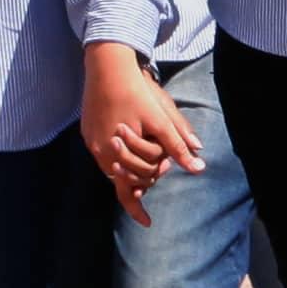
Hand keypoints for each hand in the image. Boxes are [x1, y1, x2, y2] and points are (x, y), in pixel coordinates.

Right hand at [78, 43, 206, 228]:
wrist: (108, 64)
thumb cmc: (137, 91)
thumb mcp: (161, 118)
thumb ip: (178, 144)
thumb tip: (198, 166)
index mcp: (117, 153)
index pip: (127, 191)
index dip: (137, 207)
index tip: (147, 222)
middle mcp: (100, 150)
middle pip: (123, 178)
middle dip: (142, 179)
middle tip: (162, 168)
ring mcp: (92, 140)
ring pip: (114, 166)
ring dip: (131, 168)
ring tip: (150, 164)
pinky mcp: (88, 130)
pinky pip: (105, 153)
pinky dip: (121, 155)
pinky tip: (131, 147)